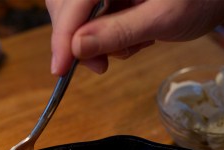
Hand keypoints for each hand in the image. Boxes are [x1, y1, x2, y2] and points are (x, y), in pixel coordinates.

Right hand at [46, 0, 223, 74]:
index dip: (62, 35)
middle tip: (101, 66)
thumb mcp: (163, 18)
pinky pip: (96, 20)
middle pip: (66, 5)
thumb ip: (119, 32)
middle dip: (78, 40)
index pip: (72, 1)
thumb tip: (77, 48)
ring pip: (79, 17)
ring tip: (137, 45)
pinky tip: (140, 38)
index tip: (60, 68)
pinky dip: (111, 38)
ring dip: (99, 41)